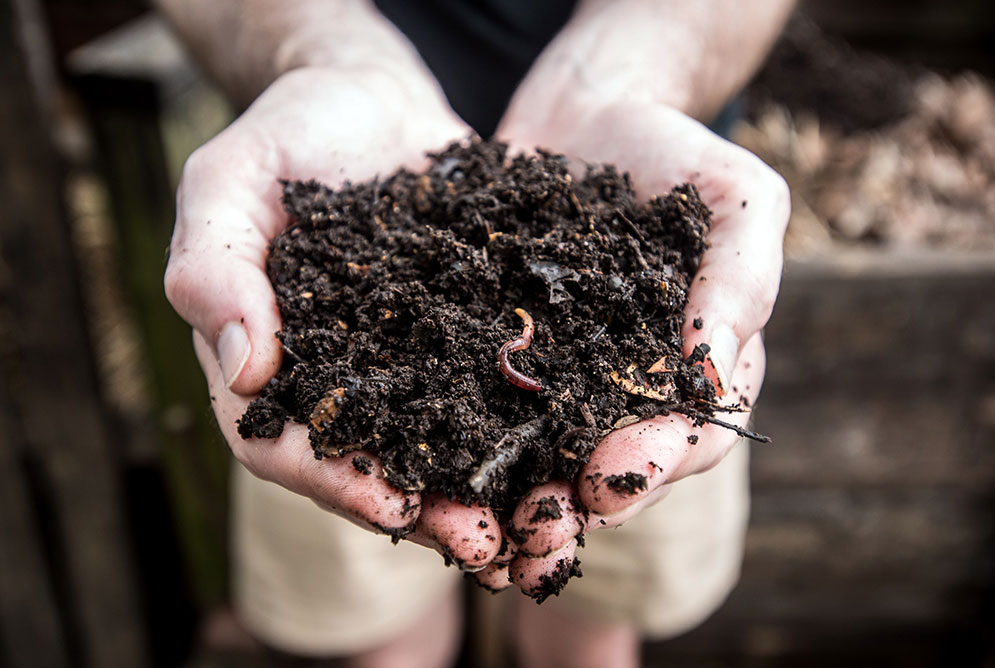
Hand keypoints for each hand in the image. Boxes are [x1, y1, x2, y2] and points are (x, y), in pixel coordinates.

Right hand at [165, 66, 503, 568]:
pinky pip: (485, 396)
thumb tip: (243, 369)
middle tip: (485, 546)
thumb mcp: (233, 179)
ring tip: (535, 525)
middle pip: (367, 468)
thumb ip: (215, 265)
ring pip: (434, 448)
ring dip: (479, 495)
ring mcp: (400, 364)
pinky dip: (518, 434)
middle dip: (423, 514)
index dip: (332, 481)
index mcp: (269, 360)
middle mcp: (336, 378)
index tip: (392, 509)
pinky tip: (564, 456)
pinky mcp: (459, 339)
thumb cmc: (292, 130)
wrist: (373, 97)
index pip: (281, 444)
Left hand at [481, 100, 789, 595]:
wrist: (586, 112)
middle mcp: (632, 387)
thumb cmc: (674, 151)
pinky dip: (466, 444)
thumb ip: (742, 277)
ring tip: (482, 533)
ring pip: (549, 456)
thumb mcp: (736, 195)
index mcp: (698, 367)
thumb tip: (712, 370)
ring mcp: (566, 376)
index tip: (612, 477)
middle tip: (539, 536)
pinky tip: (428, 469)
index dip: (655, 463)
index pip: (692, 434)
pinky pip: (487, 407)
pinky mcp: (504, 354)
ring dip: (519, 502)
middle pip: (618, 467)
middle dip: (580, 507)